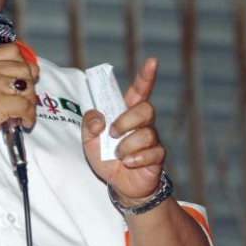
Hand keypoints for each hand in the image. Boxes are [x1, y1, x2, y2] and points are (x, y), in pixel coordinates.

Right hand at [0, 43, 38, 156]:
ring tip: (23, 113)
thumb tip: (28, 74)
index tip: (25, 76)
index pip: (11, 50)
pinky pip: (25, 105)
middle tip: (25, 100)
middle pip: (23, 68)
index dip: (23, 63)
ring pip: (27, 86)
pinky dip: (29, 116)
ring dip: (30, 102)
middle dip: (30, 85)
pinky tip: (24, 122)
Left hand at [81, 57, 164, 202]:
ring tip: (118, 154)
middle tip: (113, 134)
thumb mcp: (88, 140)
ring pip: (147, 133)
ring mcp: (151, 139)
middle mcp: (142, 123)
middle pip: (145, 109)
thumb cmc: (105, 157)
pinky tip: (127, 164)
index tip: (152, 61)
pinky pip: (152, 153)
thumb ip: (89, 124)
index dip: (145, 76)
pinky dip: (135, 159)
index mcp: (125, 113)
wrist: (118, 185)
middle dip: (127, 121)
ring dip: (127, 145)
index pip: (138, 90)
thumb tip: (99, 119)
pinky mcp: (157, 156)